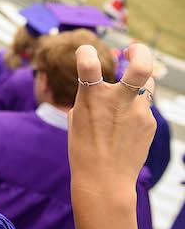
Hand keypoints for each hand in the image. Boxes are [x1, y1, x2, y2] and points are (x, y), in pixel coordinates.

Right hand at [69, 43, 155, 202]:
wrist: (104, 179)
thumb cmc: (83, 149)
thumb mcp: (77, 118)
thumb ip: (90, 98)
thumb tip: (100, 87)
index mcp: (92, 97)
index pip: (88, 62)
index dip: (85, 53)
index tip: (85, 53)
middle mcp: (118, 100)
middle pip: (141, 67)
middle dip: (140, 52)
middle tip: (133, 49)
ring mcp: (139, 112)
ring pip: (146, 86)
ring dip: (138, 84)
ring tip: (129, 91)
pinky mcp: (150, 123)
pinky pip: (144, 108)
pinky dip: (135, 111)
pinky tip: (125, 129)